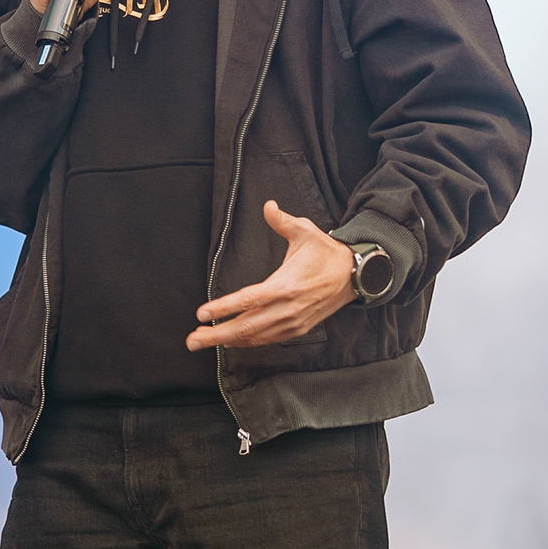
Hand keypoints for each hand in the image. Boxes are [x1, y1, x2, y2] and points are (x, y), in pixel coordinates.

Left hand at [188, 201, 355, 354]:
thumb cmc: (326, 253)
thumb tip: (268, 206)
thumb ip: (283, 221)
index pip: (248, 300)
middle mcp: (288, 308)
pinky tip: (232, 341)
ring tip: (203, 341)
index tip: (202, 314)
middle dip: (217, 335)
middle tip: (192, 340)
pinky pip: (268, 339)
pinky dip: (248, 342)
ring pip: (255, 336)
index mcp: (286, 285)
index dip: (223, 308)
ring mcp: (293, 322)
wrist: (355, 275)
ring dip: (228, 341)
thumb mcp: (305, 231)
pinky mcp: (298, 329)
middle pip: (247, 326)